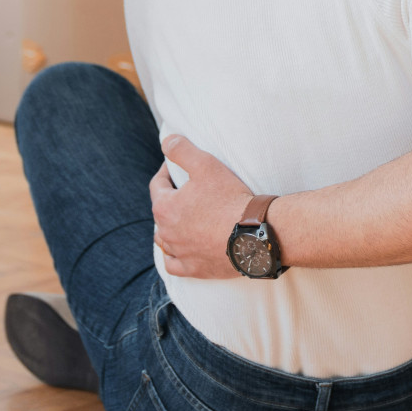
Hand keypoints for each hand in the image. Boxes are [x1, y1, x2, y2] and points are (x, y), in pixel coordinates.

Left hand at [150, 137, 252, 277]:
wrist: (254, 233)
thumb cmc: (229, 198)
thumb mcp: (206, 164)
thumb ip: (182, 150)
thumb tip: (166, 140)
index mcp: (165, 207)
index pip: (157, 185)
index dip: (166, 172)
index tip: (176, 167)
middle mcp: (166, 232)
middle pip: (160, 212)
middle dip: (170, 200)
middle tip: (186, 191)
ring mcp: (179, 253)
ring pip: (164, 240)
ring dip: (169, 228)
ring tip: (183, 220)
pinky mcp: (194, 269)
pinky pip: (174, 264)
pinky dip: (174, 256)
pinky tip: (180, 250)